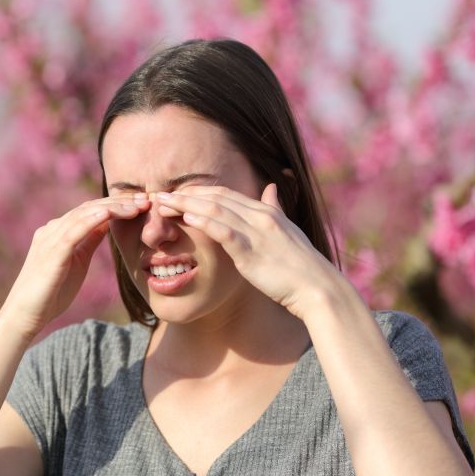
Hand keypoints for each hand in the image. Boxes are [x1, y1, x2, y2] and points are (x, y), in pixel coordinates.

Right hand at [0, 194, 150, 338]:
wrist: (25, 314)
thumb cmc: (51, 292)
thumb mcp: (77, 261)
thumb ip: (89, 241)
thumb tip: (107, 223)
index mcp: (59, 232)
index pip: (91, 211)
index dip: (117, 205)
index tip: (142, 204)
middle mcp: (53, 230)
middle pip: (89, 208)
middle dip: (118, 202)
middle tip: (146, 199)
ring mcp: (49, 240)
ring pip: (83, 216)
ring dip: (111, 209)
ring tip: (135, 206)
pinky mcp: (50, 254)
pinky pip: (72, 232)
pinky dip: (90, 221)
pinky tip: (108, 215)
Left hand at [155, 183, 343, 319]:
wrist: (317, 288)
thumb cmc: (300, 265)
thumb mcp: (287, 231)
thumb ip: (275, 208)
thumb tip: (271, 187)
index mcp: (265, 212)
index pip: (225, 194)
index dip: (197, 192)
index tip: (175, 193)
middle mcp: (260, 216)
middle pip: (215, 197)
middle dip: (184, 195)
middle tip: (157, 195)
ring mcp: (256, 232)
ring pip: (215, 210)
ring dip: (186, 204)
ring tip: (162, 204)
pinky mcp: (252, 251)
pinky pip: (225, 231)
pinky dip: (205, 222)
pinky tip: (186, 218)